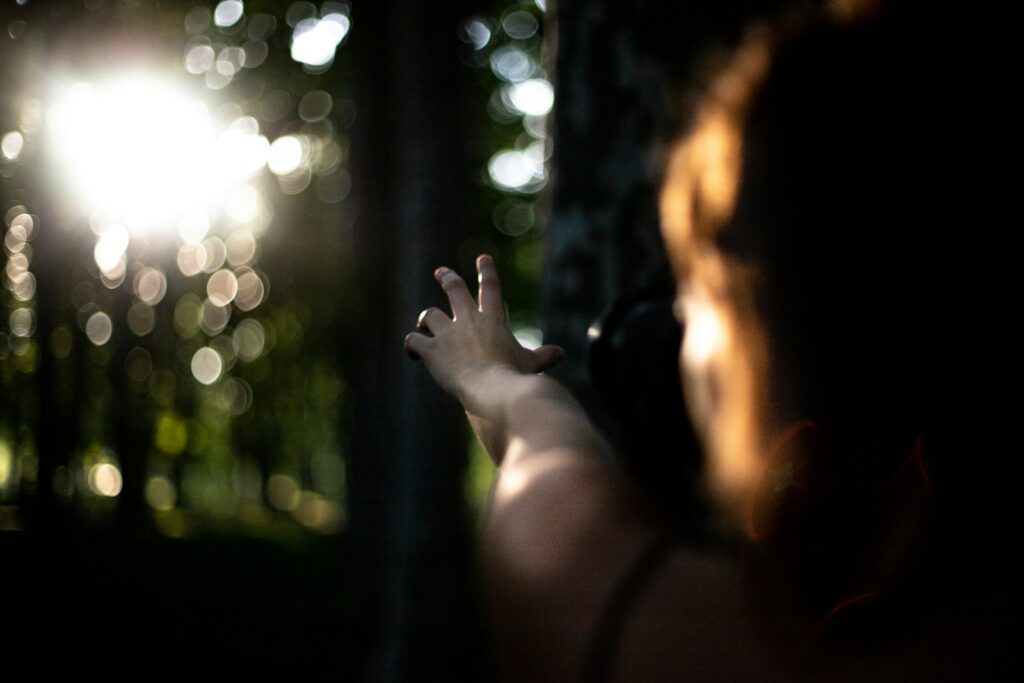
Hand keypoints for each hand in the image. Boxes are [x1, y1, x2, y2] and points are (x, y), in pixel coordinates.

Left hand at [404, 254, 564, 412]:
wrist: (491, 387)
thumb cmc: (514, 376)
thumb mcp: (532, 364)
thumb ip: (544, 356)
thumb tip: (561, 354)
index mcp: (493, 319)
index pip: (490, 288)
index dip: (487, 271)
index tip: (483, 258)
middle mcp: (468, 320)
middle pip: (454, 290)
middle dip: (447, 278)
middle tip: (441, 272)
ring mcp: (448, 334)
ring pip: (430, 315)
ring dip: (427, 320)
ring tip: (425, 326)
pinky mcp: (431, 350)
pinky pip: (413, 340)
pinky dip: (412, 344)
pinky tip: (414, 352)